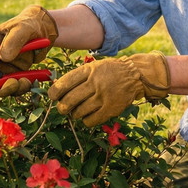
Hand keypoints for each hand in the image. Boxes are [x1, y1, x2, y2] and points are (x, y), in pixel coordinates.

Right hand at [0, 5, 57, 96]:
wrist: (43, 31)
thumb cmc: (28, 25)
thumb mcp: (21, 29)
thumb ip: (12, 41)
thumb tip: (3, 57)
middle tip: (12, 84)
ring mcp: (4, 67)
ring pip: (2, 85)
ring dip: (12, 87)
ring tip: (24, 81)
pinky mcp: (14, 73)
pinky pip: (14, 86)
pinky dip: (21, 87)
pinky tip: (28, 81)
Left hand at [47, 52, 170, 126]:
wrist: (135, 75)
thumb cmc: (109, 71)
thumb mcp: (94, 67)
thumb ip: (78, 77)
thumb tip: (57, 91)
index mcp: (88, 70)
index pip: (65, 83)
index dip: (54, 92)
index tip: (52, 96)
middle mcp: (95, 83)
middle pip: (69, 100)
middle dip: (62, 107)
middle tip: (63, 108)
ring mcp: (103, 96)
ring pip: (79, 112)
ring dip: (75, 114)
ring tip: (77, 111)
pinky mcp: (111, 109)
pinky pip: (90, 120)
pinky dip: (86, 120)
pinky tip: (88, 116)